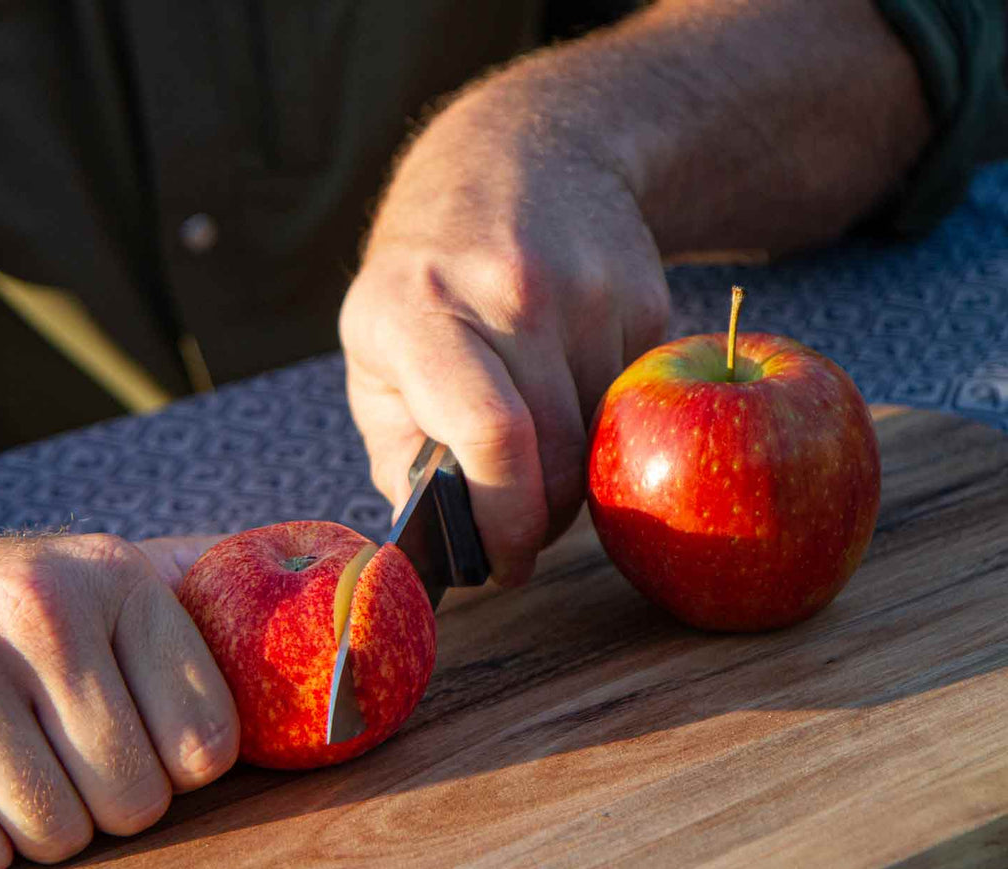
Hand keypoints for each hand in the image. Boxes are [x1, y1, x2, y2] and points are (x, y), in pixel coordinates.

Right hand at [0, 532, 235, 868]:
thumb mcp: (94, 572)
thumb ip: (200, 586)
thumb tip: (326, 593)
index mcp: (109, 576)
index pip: (207, 748)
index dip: (170, 768)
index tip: (126, 740)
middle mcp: (29, 609)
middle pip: (133, 803)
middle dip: (100, 805)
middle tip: (49, 757)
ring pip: (55, 839)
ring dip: (33, 829)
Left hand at [340, 71, 669, 584]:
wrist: (515, 159)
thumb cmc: (421, 282)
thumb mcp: (374, 352)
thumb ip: (398, 451)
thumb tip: (442, 546)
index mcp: (418, 310)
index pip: (490, 432)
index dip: (505, 518)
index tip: (503, 562)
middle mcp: (507, 292)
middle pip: (557, 451)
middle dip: (541, 518)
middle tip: (520, 538)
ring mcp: (585, 289)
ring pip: (602, 437)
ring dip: (575, 475)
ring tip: (534, 460)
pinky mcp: (641, 297)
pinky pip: (632, 402)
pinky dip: (602, 426)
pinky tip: (565, 394)